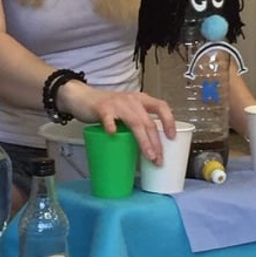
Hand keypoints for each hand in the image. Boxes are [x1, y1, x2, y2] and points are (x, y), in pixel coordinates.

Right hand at [59, 83, 174, 164]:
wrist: (83, 97)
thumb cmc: (108, 107)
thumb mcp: (127, 110)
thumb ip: (138, 122)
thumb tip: (151, 146)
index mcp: (140, 100)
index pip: (161, 106)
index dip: (169, 121)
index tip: (172, 136)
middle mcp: (132, 100)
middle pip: (148, 121)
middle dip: (156, 142)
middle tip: (158, 159)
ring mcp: (117, 104)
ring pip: (134, 122)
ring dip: (143, 140)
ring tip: (148, 155)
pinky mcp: (102, 108)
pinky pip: (108, 118)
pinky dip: (111, 125)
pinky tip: (112, 134)